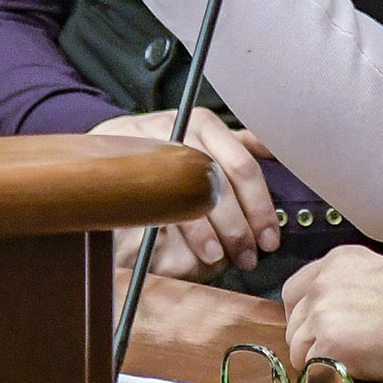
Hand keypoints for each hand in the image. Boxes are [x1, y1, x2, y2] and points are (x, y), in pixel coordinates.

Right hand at [93, 108, 278, 274]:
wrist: (105, 147)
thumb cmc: (164, 148)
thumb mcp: (201, 136)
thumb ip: (238, 144)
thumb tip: (276, 151)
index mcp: (202, 123)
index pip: (242, 167)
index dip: (260, 208)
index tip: (269, 239)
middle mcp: (176, 134)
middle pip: (217, 188)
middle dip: (237, 230)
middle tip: (248, 256)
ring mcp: (146, 156)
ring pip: (187, 206)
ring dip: (208, 240)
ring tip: (217, 259)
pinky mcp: (123, 183)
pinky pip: (156, 219)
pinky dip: (174, 242)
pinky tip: (183, 255)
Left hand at [282, 246, 382, 382]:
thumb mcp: (378, 274)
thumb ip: (348, 286)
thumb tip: (333, 311)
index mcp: (337, 261)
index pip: (295, 290)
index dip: (303, 315)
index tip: (318, 329)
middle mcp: (323, 282)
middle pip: (293, 322)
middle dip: (310, 339)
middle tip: (339, 348)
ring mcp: (322, 312)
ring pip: (298, 348)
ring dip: (319, 358)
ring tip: (352, 356)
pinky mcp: (328, 343)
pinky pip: (312, 368)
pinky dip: (328, 374)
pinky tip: (355, 365)